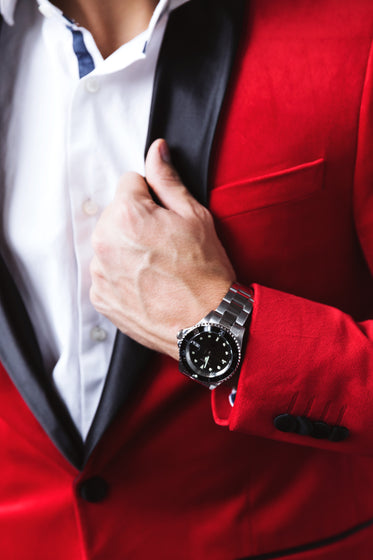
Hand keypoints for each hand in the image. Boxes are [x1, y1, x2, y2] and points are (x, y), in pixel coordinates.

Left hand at [90, 139, 235, 359]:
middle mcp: (104, 242)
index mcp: (126, 215)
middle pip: (116, 213)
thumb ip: (167, 179)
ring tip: (157, 266)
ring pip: (110, 242)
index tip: (166, 218)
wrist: (205, 324)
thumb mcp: (194, 215)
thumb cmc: (205, 272)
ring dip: (127, 248)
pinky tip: (146, 284)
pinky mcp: (100, 297)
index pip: (129, 182)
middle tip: (165, 244)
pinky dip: (122, 274)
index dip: (152, 196)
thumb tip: (156, 150)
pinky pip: (106, 271)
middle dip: (136, 221)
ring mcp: (99, 273)